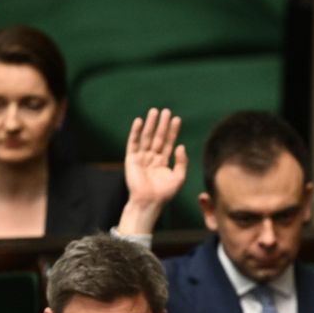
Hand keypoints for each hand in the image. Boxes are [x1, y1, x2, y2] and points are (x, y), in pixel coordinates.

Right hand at [118, 107, 186, 234]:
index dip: (173, 131)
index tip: (177, 119)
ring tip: (155, 111)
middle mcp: (152, 157)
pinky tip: (139, 121)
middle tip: (166, 111)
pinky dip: (135, 132)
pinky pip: (133, 143)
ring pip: (147, 137)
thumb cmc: (164, 193)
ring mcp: (142, 157)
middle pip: (158, 137)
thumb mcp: (179, 177)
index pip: (169, 142)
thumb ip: (182, 162)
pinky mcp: (131, 159)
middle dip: (162, 124)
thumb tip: (181, 145)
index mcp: (163, 161)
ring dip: (150, 124)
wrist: (149, 202)